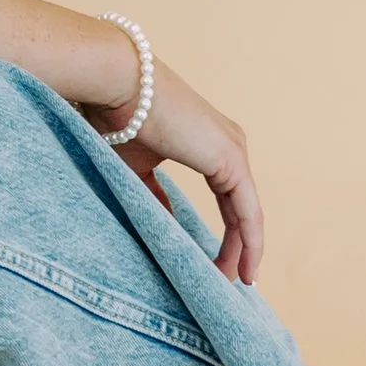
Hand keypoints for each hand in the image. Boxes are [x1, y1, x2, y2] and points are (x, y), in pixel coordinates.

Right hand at [82, 58, 262, 285]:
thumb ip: (154, 195)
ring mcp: (233, 150)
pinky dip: (249, 242)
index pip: (227, 197)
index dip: (227, 232)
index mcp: (209, 143)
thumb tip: (164, 224)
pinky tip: (243, 268)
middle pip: (240, 207)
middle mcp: (229, 145)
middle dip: (238, 247)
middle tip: (229, 280)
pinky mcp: (230, 159)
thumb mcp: (137, 166)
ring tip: (235, 281)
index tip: (217, 263)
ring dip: (243, 250)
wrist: (116, 83)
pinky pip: (248, 211)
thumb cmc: (117, 118)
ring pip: (247, 212)